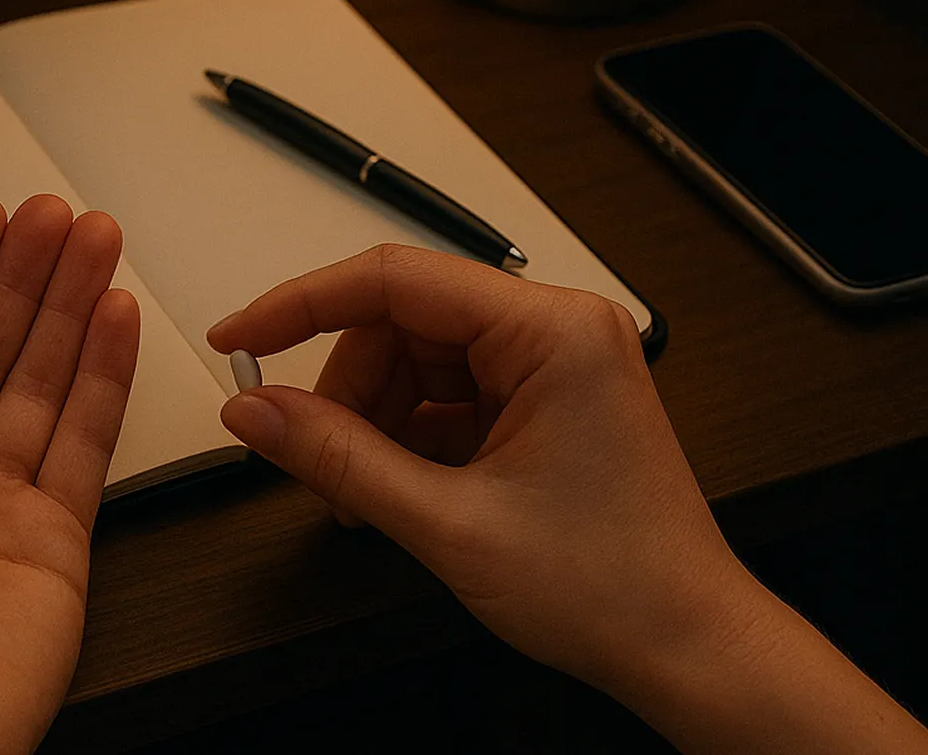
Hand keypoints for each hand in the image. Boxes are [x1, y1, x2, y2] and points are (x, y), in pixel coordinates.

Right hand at [206, 243, 731, 685]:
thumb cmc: (614, 586)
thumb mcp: (448, 523)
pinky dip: (409, 440)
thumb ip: (337, 458)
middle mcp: (560, 332)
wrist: (686, 647)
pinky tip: (398, 493)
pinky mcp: (547, 403)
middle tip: (307, 455)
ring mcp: (556, 367)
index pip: (395, 279)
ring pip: (419, 363)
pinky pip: (449, 397)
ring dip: (374, 423)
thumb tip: (256, 411)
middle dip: (346, 391)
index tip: (241, 334)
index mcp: (553, 332)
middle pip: (403, 324)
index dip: (301, 305)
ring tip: (362, 496)